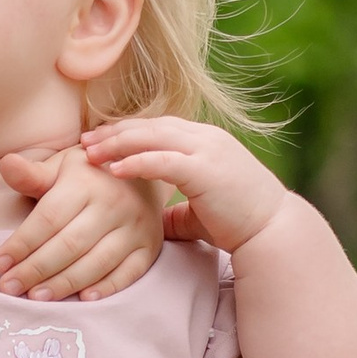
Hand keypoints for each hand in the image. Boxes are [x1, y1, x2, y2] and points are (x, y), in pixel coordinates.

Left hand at [0, 142, 168, 298]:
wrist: (141, 171)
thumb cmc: (88, 175)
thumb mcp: (60, 167)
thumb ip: (32, 174)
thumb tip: (6, 164)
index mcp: (87, 183)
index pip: (49, 219)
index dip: (22, 243)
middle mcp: (115, 204)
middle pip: (70, 245)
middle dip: (36, 269)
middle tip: (9, 287)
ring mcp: (136, 227)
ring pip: (97, 262)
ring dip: (64, 283)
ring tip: (36, 297)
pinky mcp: (149, 247)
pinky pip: (129, 272)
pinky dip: (107, 287)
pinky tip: (83, 299)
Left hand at [76, 116, 290, 256]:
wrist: (272, 231)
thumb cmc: (238, 222)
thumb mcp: (200, 210)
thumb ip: (176, 209)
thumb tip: (155, 221)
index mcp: (204, 142)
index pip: (157, 127)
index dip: (125, 132)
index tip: (97, 140)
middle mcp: (205, 139)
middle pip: (149, 126)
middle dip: (114, 132)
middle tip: (84, 141)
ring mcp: (207, 150)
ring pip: (153, 137)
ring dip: (118, 143)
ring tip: (89, 152)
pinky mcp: (206, 170)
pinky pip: (163, 160)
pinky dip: (136, 162)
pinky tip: (114, 170)